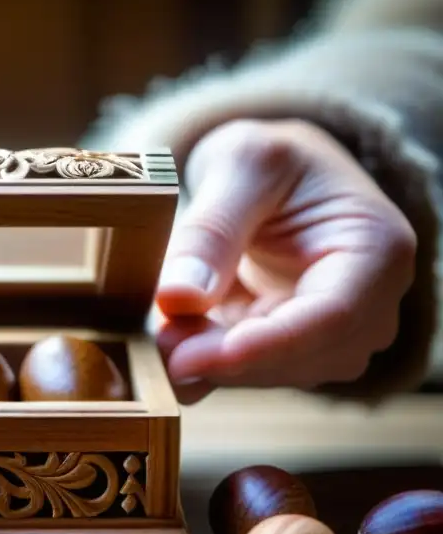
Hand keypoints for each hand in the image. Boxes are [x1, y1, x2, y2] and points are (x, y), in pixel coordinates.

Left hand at [155, 118, 416, 404]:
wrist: (275, 176)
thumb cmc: (271, 160)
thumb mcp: (242, 165)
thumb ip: (213, 230)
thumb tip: (179, 298)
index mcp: (377, 249)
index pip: (331, 316)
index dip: (263, 346)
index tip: (196, 357)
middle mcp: (368, 304)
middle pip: (299, 356)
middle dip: (223, 359)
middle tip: (157, 347)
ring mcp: (330, 334)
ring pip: (269, 373)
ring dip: (209, 364)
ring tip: (156, 337)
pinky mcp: (287, 349)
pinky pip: (244, 370)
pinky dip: (203, 362)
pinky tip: (165, 348)